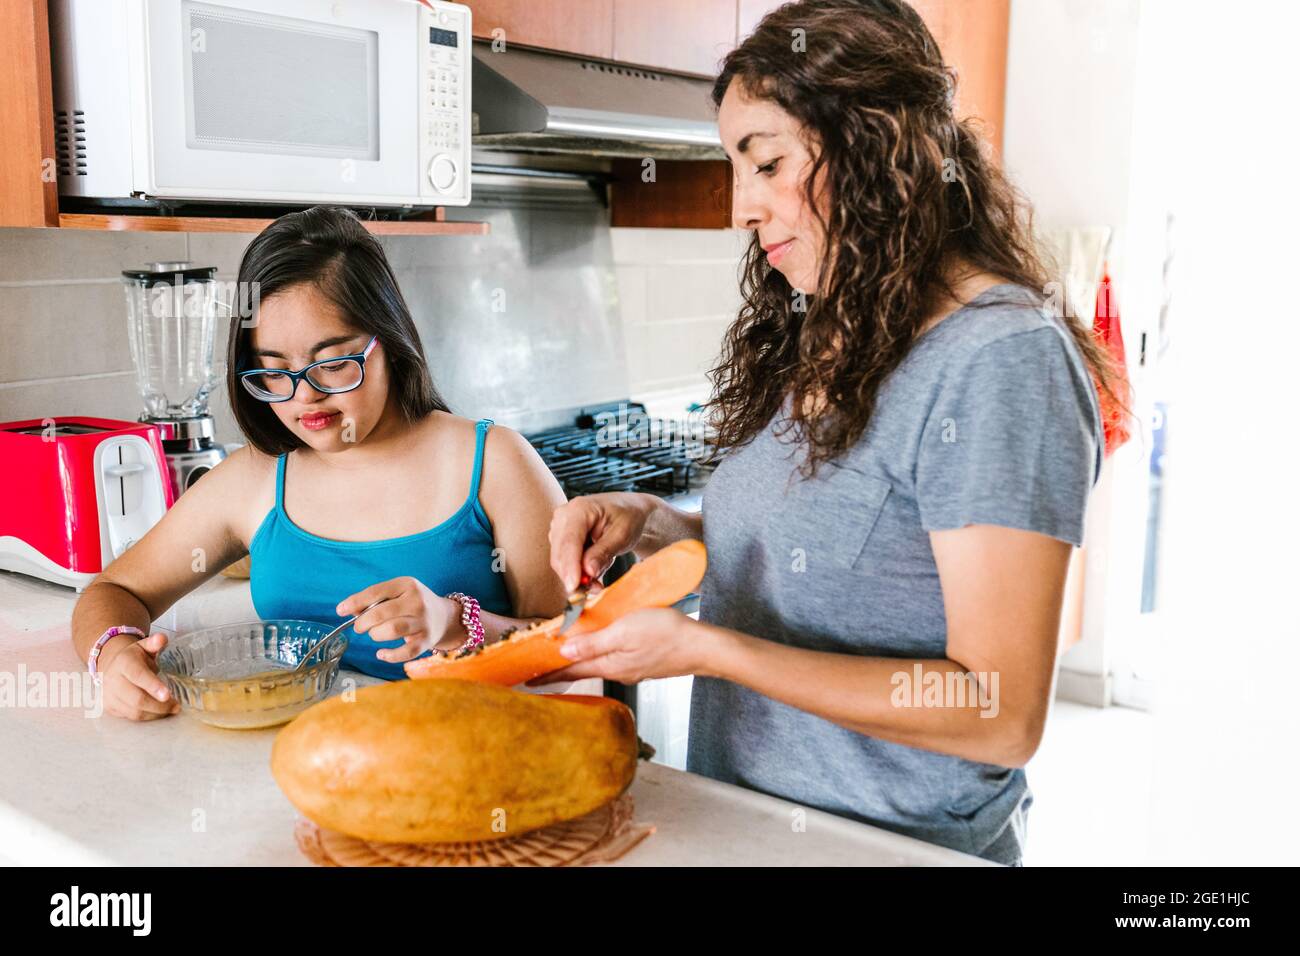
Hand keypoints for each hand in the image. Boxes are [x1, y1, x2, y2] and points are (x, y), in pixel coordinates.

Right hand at [100, 632, 180, 720]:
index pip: (138, 675)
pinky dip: (147, 717)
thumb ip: (154, 643)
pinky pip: (130, 717)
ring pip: (134, 712)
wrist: (111, 665)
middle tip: (176, 706)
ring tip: (170, 709)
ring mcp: (109, 695)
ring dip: (155, 713)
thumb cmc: (134, 657)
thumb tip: (162, 639)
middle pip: (137, 699)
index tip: (168, 695)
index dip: (153, 686)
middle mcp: (113, 680)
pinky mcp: (109, 707)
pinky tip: (158, 712)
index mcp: (124, 662)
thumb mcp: (144, 646)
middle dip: (159, 705)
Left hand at [337, 577, 461, 663]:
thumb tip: (347, 610)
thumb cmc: (412, 604)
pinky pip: (405, 652)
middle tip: (360, 627)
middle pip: (382, 613)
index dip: (355, 602)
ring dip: (376, 635)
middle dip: (363, 622)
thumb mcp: (397, 593)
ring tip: (375, 635)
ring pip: (392, 630)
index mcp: (407, 585)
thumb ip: (373, 600)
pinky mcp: (426, 641)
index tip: (340, 610)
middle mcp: (417, 601)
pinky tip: (381, 653)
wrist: (444, 617)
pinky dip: (389, 656)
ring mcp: (423, 622)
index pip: (376, 591)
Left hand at [525, 608, 703, 684]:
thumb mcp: (623, 631)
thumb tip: (563, 652)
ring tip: (566, 658)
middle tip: (540, 671)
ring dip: (581, 662)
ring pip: (599, 665)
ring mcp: (633, 670)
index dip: (547, 674)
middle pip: (583, 669)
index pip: (570, 670)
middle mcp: (618, 671)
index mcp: (609, 664)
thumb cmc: (665, 634)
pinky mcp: (646, 664)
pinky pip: (615, 661)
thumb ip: (592, 643)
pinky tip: (602, 648)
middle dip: (561, 670)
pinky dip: (601, 656)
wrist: (702, 647)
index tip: (527, 680)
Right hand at [548, 492, 656, 592]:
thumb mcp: (623, 534)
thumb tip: (588, 571)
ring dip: (578, 577)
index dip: (570, 566)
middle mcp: (563, 517)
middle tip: (597, 590)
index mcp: (579, 509)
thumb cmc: (628, 517)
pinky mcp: (560, 541)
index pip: (569, 542)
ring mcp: (559, 529)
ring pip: (561, 562)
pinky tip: (594, 573)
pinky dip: (579, 573)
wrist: (628, 510)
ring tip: (599, 582)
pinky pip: (565, 563)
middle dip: (575, 576)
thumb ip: (604, 552)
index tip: (574, 586)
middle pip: (560, 555)